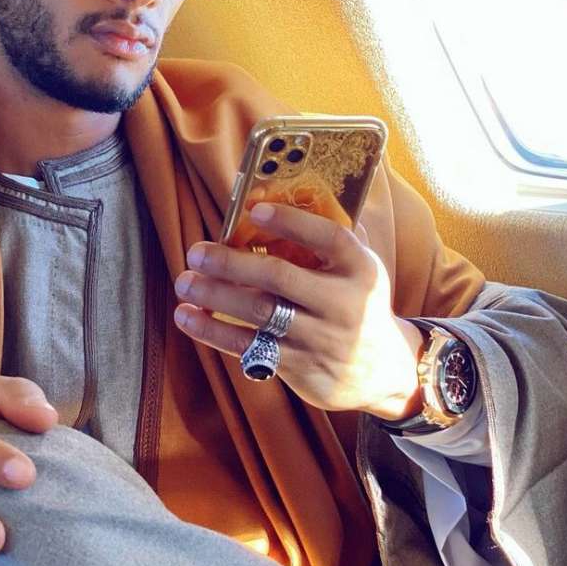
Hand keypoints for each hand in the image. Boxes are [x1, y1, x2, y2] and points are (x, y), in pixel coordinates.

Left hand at [173, 202, 424, 419]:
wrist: (381, 371)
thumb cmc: (357, 303)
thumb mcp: (359, 269)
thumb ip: (332, 237)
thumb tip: (279, 194)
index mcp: (360, 269)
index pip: (329, 238)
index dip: (291, 222)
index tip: (254, 209)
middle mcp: (343, 304)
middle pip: (280, 278)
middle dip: (232, 263)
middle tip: (196, 252)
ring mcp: (320, 338)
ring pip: (259, 314)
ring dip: (215, 296)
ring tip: (184, 282)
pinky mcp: (300, 366)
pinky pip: (249, 347)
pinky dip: (213, 331)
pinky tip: (188, 316)